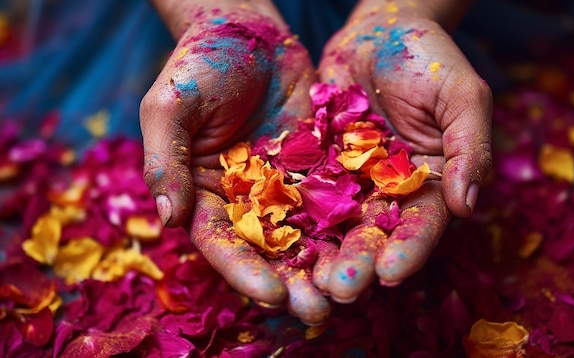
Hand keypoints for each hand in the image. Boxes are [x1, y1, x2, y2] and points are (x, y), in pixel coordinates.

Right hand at [140, 3, 329, 324]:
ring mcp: (286, 183)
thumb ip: (166, 162)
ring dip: (329, 262)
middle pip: (269, 249)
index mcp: (206, 193)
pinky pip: (339, 194)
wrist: (248, 29)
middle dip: (293, 281)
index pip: (222, 242)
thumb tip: (165, 220)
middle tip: (320, 311)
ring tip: (353, 289)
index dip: (244, 271)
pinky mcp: (320, 164)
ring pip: (309, 231)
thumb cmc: (198, 64)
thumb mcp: (170, 107)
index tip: (272, 295)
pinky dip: (355, 219)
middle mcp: (248, 197)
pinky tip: (376, 241)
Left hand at [315, 5, 492, 301]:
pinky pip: (298, 192)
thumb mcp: (462, 97)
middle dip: (358, 262)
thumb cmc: (430, 58)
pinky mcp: (313, 164)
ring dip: (319, 253)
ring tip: (304, 280)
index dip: (409, 250)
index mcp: (428, 183)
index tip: (392, 274)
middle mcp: (386, 190)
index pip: (421, 225)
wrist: (380, 28)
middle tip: (339, 289)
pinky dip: (286, 217)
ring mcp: (347, 180)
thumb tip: (469, 206)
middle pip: (373, 234)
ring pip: (332, 224)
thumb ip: (469, 148)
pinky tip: (271, 239)